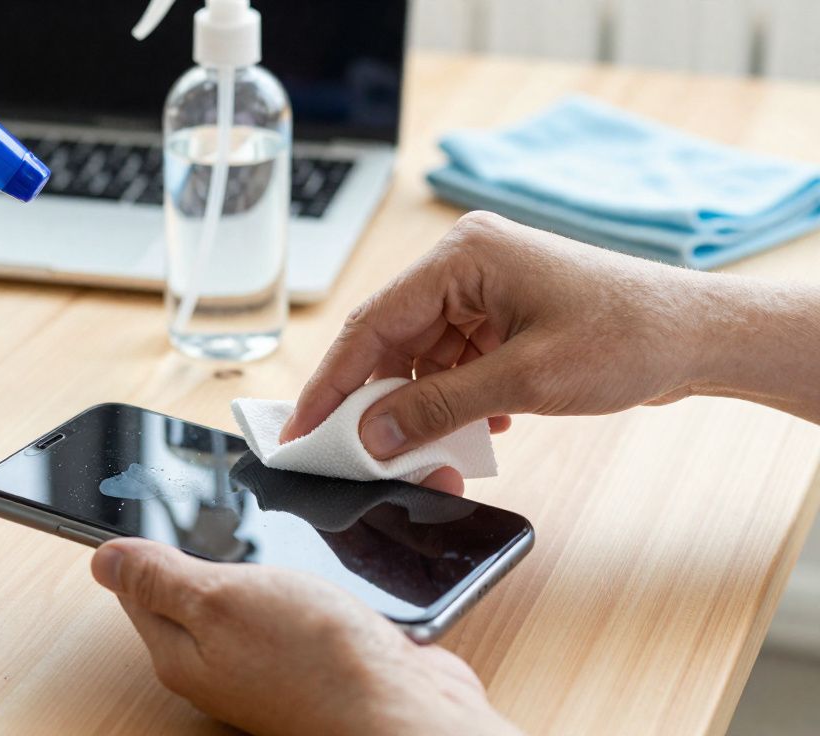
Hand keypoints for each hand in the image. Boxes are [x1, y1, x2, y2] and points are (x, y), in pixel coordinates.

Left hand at [90, 469, 520, 735]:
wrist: (403, 710)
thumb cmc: (315, 661)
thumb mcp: (219, 600)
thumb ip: (161, 578)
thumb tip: (103, 560)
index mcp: (183, 650)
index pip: (139, 589)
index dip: (141, 541)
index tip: (150, 502)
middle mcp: (224, 661)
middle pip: (194, 592)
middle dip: (206, 544)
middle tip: (219, 505)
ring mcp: (272, 659)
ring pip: (252, 593)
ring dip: (262, 559)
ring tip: (274, 528)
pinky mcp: (319, 653)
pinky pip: (298, 604)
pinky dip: (305, 577)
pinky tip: (318, 559)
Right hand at [281, 211, 718, 457]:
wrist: (701, 335)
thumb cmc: (628, 336)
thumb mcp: (523, 381)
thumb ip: (437, 407)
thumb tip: (371, 437)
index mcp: (460, 256)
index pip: (370, 323)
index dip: (331, 382)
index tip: (302, 429)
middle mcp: (464, 263)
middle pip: (390, 339)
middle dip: (377, 401)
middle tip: (358, 455)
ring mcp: (484, 287)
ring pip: (420, 356)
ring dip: (422, 405)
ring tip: (431, 450)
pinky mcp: (503, 312)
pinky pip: (453, 360)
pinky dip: (455, 398)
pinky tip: (479, 428)